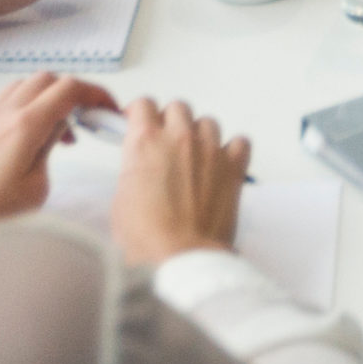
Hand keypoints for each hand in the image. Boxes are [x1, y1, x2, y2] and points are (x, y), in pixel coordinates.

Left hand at [0, 73, 118, 227]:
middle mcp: (6, 112)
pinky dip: (31, 103)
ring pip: (29, 84)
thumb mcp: (36, 187)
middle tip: (88, 118)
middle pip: (49, 79)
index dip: (94, 92)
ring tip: (62, 130)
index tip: (108, 107)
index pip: (68, 89)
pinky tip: (36, 132)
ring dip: (51, 96)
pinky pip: (11, 97)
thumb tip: (59, 127)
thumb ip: (50, 148)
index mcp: (24, 126)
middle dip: (74, 92)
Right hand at [111, 99, 249, 265]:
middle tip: (166, 143)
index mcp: (145, 141)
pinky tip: (224, 164)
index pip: (144, 105)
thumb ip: (134, 169)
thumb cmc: (147, 238)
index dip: (141, 113)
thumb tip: (141, 167)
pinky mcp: (233, 167)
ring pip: (208, 122)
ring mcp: (209, 149)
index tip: (141, 121)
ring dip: (200, 134)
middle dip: (171, 121)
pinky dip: (233, 150)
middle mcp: (179, 138)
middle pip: (178, 108)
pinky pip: (240, 142)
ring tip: (195, 157)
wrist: (180, 258)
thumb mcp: (121, 198)